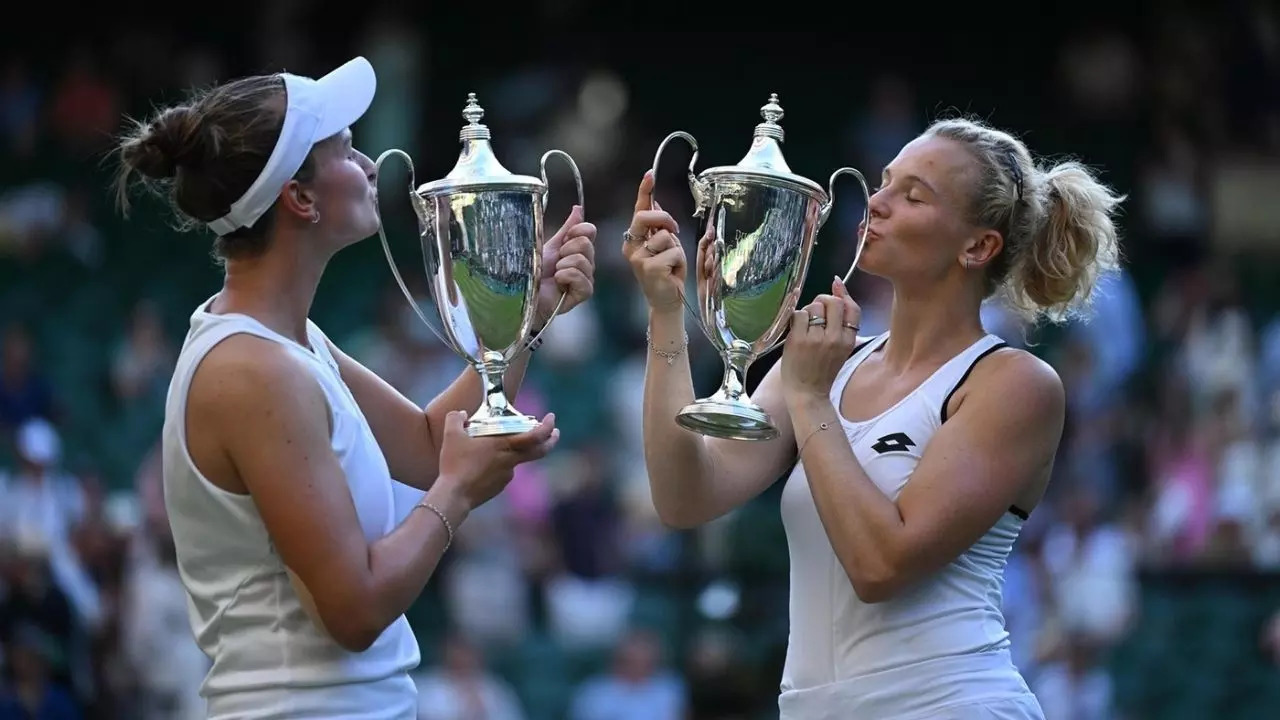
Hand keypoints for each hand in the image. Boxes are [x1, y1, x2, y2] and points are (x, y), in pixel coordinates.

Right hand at [435, 411, 558, 510]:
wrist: (453, 496)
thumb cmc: (454, 464)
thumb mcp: (451, 435)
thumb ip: (455, 418)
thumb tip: (460, 414)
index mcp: (504, 446)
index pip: (536, 436)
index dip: (548, 427)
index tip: (551, 418)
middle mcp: (510, 461)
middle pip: (539, 451)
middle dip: (551, 440)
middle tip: (554, 432)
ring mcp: (506, 476)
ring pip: (515, 460)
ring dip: (510, 452)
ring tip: (487, 448)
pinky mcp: (499, 487)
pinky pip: (502, 472)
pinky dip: (497, 465)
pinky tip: (479, 465)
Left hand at [535, 205, 596, 326]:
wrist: (523, 293)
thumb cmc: (534, 271)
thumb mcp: (550, 245)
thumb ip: (566, 228)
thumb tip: (578, 209)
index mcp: (579, 250)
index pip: (590, 230)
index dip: (576, 230)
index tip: (563, 239)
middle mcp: (586, 263)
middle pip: (586, 244)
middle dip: (566, 250)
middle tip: (555, 261)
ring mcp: (586, 279)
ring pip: (582, 261)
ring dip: (562, 266)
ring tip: (553, 274)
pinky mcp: (583, 293)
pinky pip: (582, 278)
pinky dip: (565, 277)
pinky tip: (557, 282)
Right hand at [622, 170, 692, 312]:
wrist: (667, 300)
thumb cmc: (667, 274)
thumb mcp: (665, 246)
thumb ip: (660, 228)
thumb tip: (656, 204)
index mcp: (633, 239)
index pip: (639, 211)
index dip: (644, 192)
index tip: (650, 175)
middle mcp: (632, 247)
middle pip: (646, 217)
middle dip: (664, 218)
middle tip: (673, 230)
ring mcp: (638, 258)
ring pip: (665, 236)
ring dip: (676, 249)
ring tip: (672, 263)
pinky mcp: (650, 268)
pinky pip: (673, 252)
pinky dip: (679, 262)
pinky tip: (673, 273)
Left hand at [780, 276, 861, 403]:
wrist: (808, 393)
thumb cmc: (822, 370)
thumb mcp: (840, 348)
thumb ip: (840, 323)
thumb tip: (838, 286)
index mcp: (848, 340)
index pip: (852, 308)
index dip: (843, 294)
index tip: (836, 286)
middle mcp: (835, 338)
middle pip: (833, 301)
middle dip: (823, 300)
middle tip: (816, 311)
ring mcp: (817, 339)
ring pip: (815, 306)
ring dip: (808, 310)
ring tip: (805, 325)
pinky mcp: (799, 340)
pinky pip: (799, 314)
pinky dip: (796, 318)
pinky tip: (796, 330)